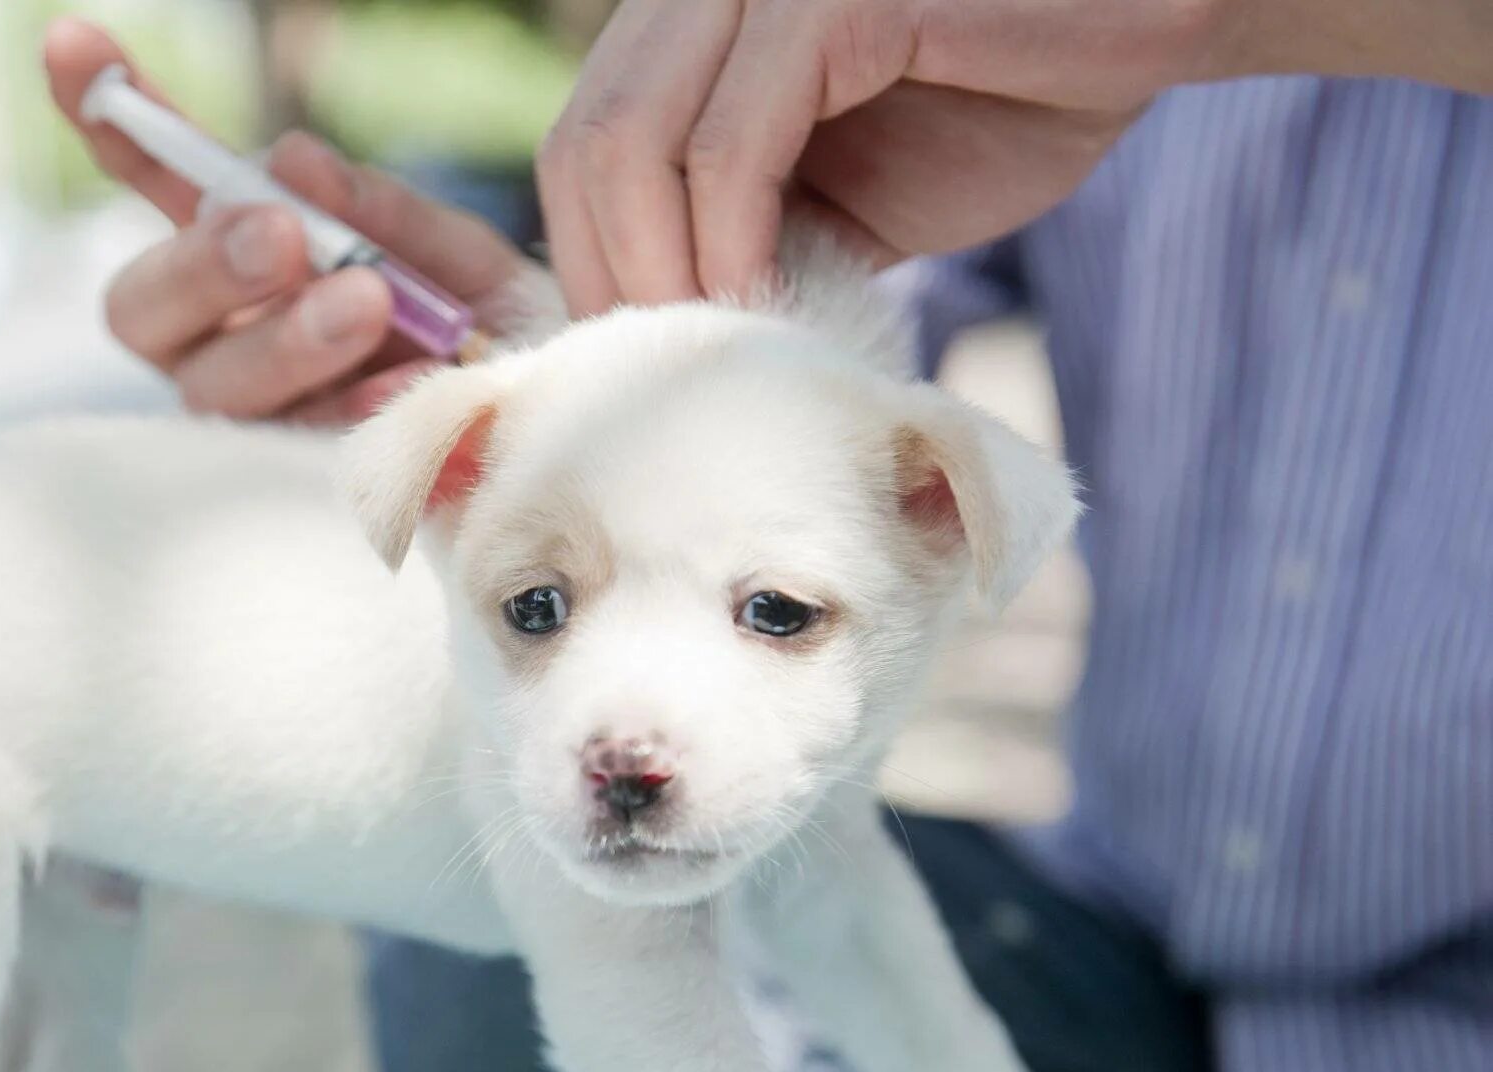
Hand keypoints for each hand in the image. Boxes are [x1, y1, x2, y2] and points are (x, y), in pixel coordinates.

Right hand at [44, 19, 527, 423]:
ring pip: (212, 387)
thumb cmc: (496, 341)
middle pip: (144, 307)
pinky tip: (409, 381)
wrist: (565, 446)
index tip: (71, 43)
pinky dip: (356, 406)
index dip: (109, 119)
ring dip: (284, 336)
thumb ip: (380, 214)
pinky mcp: (295, 493)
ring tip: (367, 301)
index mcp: (245, 265)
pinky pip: (300, 452)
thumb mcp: (459, 259)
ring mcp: (252, 424)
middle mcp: (222, 344)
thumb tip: (289, 160)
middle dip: (205, 265)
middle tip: (280, 235)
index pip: (159, 185)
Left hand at [537, 0, 1246, 313]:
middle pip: (586, 141)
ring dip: (660, 271)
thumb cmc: (1006, 95)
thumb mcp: (845, 187)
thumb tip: (659, 328)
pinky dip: (727, 243)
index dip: (586, 254)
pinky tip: (762, 305)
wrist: (1154, 23)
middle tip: (664, 370)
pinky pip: (732, 146)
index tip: (637, 352)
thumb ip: (749, 226)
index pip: (582, 138)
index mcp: (699, 15)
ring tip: (712, 349)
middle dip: (610, 274)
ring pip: (635, 142)